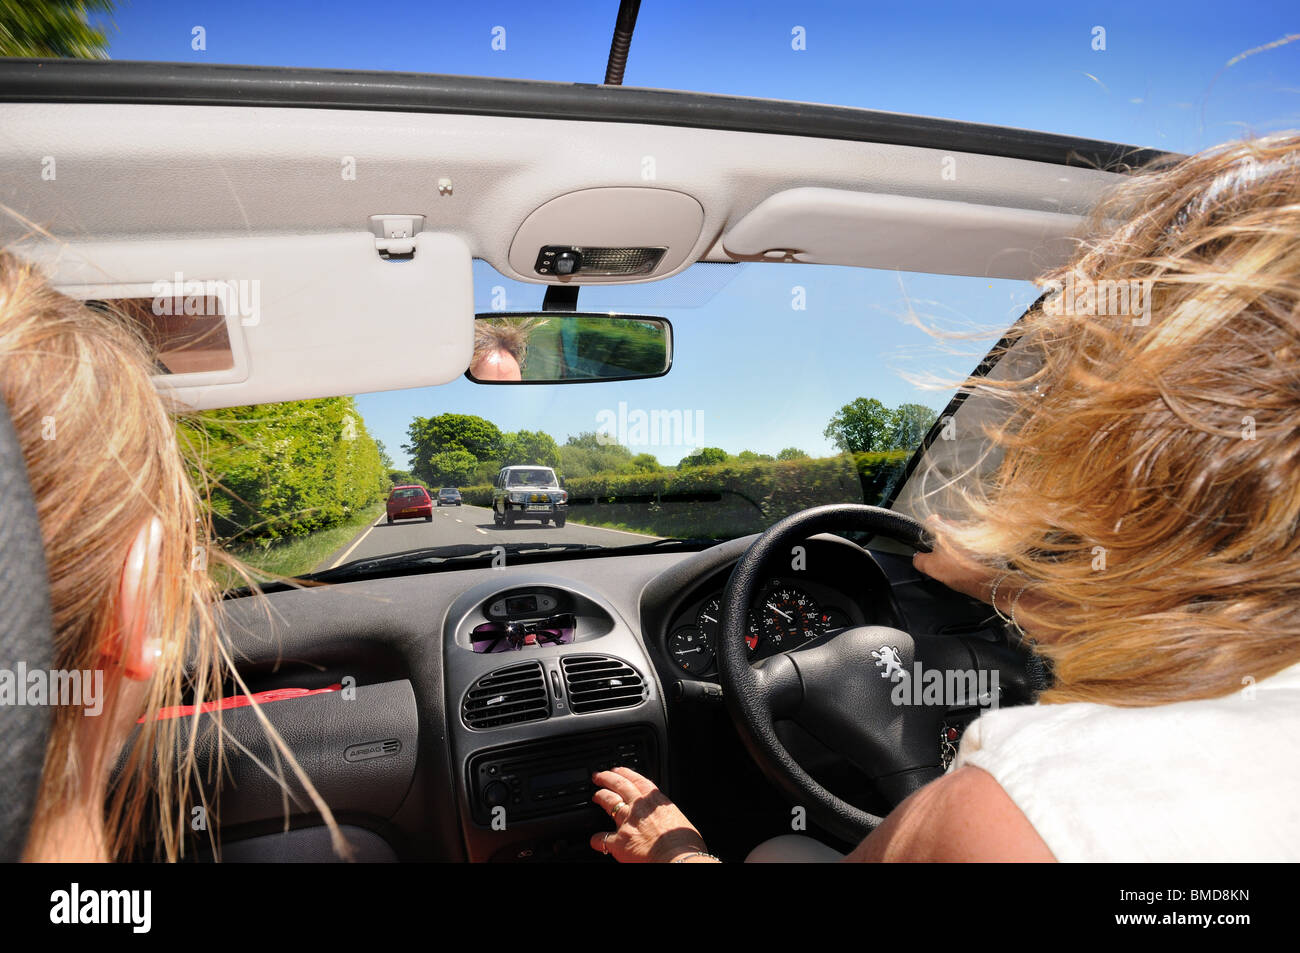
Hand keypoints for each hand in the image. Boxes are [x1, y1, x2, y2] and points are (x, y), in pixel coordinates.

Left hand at [588, 767, 714, 862]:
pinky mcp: (619, 841)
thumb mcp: (680, 820)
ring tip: (595, 795)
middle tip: (599, 776)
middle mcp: (639, 807)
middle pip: (619, 785)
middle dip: (607, 778)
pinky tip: (595, 841)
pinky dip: (597, 840)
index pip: (637, 780)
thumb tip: (668, 822)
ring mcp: (627, 822)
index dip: (626, 773)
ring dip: (600, 796)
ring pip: (609, 801)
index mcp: (656, 801)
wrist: (677, 858)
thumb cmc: (684, 844)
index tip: (619, 770)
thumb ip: (667, 816)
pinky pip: (602, 838)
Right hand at [912, 516, 999, 604]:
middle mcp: (959, 527)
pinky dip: (966, 551)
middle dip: (942, 542)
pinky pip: (969, 544)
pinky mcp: (983, 542)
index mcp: (945, 529)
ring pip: (958, 537)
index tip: (928, 540)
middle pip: (945, 529)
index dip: (927, 531)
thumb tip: (917, 557)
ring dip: (955, 546)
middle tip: (942, 556)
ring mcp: (972, 533)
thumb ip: (918, 558)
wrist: (984, 580)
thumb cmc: (960, 571)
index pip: (931, 520)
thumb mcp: (929, 567)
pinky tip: (965, 563)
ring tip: (955, 561)